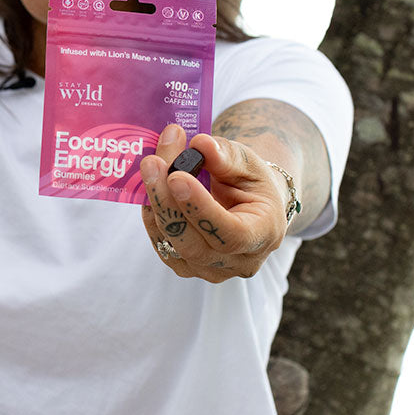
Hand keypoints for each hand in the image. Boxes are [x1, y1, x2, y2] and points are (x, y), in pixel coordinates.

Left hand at [138, 124, 290, 282]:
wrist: (249, 204)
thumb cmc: (251, 182)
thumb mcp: (249, 163)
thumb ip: (227, 155)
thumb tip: (200, 144)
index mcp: (264, 235)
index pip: (231, 234)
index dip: (200, 208)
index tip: (177, 176)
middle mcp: (238, 261)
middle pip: (193, 244)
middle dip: (166, 201)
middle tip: (151, 162)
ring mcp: (209, 269)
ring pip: (171, 244)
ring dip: (154, 202)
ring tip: (150, 165)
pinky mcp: (185, 266)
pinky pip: (160, 243)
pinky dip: (151, 213)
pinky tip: (149, 186)